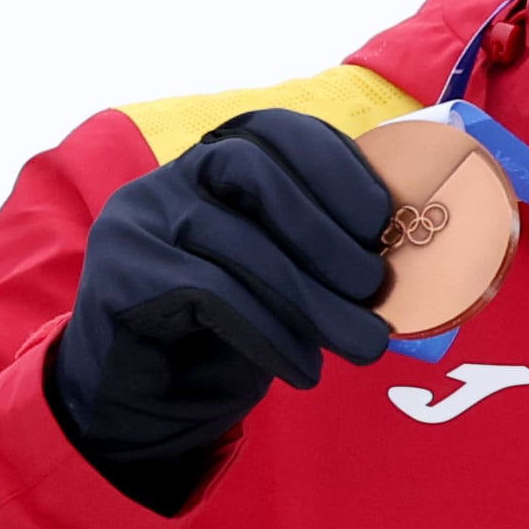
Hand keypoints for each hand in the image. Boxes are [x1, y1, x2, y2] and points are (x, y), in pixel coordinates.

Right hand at [48, 110, 402, 509]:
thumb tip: (406, 256)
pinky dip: (269, 332)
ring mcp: (140, 220)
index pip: (276, 129)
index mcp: (217, 160)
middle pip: (252, 172)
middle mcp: (172, 176)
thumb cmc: (229, 330)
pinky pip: (208, 293)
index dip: (335, 165)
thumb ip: (325, 254)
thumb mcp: (285, 279)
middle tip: (375, 291)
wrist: (145, 399)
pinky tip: (303, 367)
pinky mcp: (122, 274)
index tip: (382, 219)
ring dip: (312, 299)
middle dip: (325, 232)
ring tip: (362, 345)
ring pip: (236, 241)